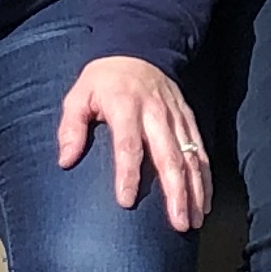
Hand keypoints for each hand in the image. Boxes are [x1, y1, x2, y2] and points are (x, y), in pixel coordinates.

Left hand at [58, 54, 214, 232]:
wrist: (139, 48)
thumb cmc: (103, 80)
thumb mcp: (79, 95)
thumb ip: (71, 127)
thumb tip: (65, 161)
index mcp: (126, 107)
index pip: (128, 145)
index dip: (128, 174)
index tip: (126, 202)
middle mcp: (156, 114)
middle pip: (168, 156)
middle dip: (175, 192)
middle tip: (177, 223)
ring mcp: (176, 117)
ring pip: (190, 157)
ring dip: (194, 190)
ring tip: (193, 220)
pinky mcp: (188, 119)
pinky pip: (200, 150)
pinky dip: (205, 177)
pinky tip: (204, 201)